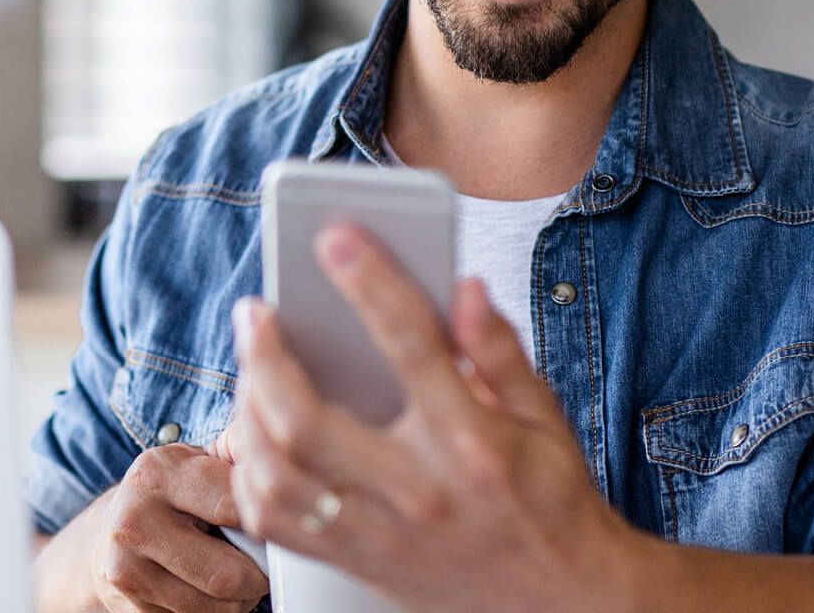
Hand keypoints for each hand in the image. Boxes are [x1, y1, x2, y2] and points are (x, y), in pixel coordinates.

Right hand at [79, 441, 269, 612]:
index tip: (275, 524)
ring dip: (240, 600)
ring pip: (217, 609)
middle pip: (229, 574)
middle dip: (258, 576)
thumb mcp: (193, 463)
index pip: (236, 507)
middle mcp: (135, 522)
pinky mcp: (131, 609)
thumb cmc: (168, 496)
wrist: (107, 535)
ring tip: (234, 576)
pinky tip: (205, 590)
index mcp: (157, 474)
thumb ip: (236, 464)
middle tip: (262, 564)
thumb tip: (287, 480)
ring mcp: (127, 571)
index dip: (266, 522)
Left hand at [215, 223, 654, 612]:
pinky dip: (250, 476)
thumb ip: (499, 351)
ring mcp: (382, 533)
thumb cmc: (554, 505)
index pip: (412, 348)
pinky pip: (276, 524)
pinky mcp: (358, 562)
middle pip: (310, 422)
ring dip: (247, 415)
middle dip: (267, 357)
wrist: (566, 605)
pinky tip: (253, 435)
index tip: (335, 237)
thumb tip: (462, 286)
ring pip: (278, 477)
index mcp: (472, 444)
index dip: (371, 283)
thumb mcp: (545, 420)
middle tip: (255, 312)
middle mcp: (419, 491)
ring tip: (250, 369)